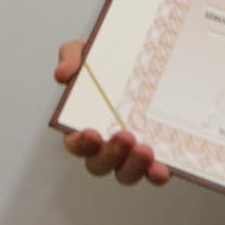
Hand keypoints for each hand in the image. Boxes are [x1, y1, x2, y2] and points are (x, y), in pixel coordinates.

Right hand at [55, 39, 170, 185]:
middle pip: (100, 164)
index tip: (91, 133)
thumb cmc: (110, 57)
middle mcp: (105, 143)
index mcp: (84, 122)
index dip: (80, 143)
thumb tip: (62, 73)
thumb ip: (72, 57)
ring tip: (145, 151)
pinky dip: (157, 174)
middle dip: (111, 155)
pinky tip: (163, 168)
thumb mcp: (90, 50)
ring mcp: (130, 152)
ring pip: (126, 173)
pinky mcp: (155, 153)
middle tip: (125, 136)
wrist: (144, 50)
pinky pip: (154, 171)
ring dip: (133, 167)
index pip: (75, 142)